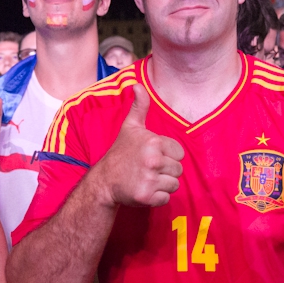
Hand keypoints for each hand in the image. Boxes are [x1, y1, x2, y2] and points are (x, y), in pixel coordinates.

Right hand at [94, 84, 183, 207]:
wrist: (104, 181)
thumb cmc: (120, 153)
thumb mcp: (130, 127)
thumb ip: (139, 106)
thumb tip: (137, 84)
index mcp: (153, 142)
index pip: (179, 153)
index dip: (168, 155)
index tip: (152, 156)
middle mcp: (152, 160)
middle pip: (178, 169)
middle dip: (166, 171)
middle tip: (147, 169)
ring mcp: (149, 179)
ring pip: (174, 184)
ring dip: (162, 184)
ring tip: (146, 179)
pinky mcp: (147, 197)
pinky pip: (166, 198)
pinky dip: (157, 197)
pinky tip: (144, 190)